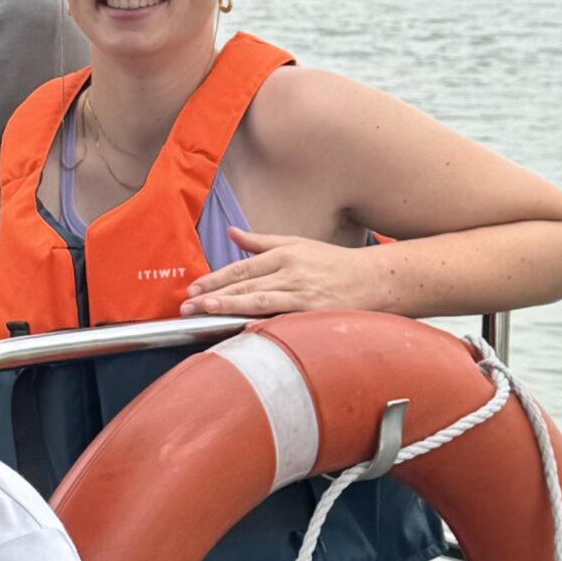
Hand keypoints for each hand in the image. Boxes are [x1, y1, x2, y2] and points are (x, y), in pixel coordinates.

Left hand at [178, 228, 389, 317]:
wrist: (373, 279)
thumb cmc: (334, 263)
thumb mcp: (297, 244)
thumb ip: (261, 242)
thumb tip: (232, 234)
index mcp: (284, 255)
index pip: (241, 268)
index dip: (215, 278)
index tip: (193, 288)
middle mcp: (290, 272)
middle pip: (245, 284)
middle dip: (213, 295)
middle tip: (187, 304)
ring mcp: (302, 293)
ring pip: (259, 299)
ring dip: (230, 305)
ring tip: (206, 310)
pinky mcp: (314, 312)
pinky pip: (284, 317)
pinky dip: (264, 322)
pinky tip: (245, 327)